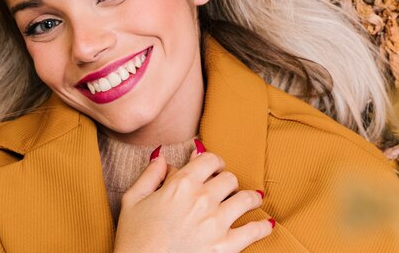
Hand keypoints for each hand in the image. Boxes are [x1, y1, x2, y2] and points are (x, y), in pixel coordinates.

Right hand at [113, 147, 272, 252]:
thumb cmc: (133, 239)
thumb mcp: (132, 200)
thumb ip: (149, 174)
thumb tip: (161, 155)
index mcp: (181, 184)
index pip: (210, 160)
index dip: (214, 161)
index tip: (215, 168)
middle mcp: (202, 199)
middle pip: (229, 178)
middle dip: (228, 181)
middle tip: (227, 188)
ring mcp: (216, 223)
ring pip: (246, 198)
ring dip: (251, 198)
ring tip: (254, 200)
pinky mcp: (225, 247)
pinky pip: (254, 231)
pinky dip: (262, 227)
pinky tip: (266, 225)